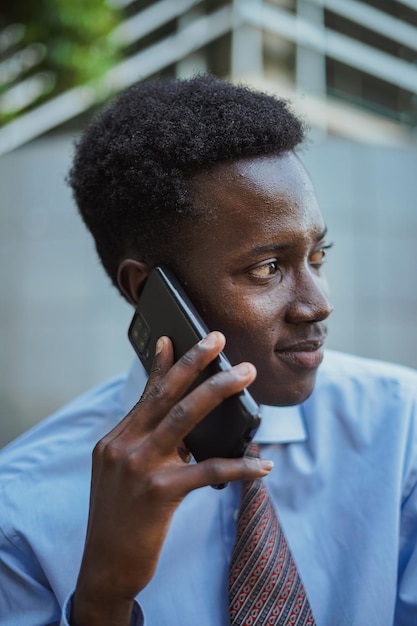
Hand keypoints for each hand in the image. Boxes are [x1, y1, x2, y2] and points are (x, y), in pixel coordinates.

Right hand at [72, 331, 272, 624]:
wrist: (104, 568)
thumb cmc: (120, 520)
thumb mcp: (122, 475)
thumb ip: (147, 447)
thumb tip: (187, 428)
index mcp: (115, 440)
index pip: (145, 395)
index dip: (161, 364)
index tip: (174, 337)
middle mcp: (123, 446)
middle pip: (164, 394)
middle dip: (194, 363)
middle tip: (218, 339)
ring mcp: (138, 467)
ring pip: (184, 418)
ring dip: (219, 392)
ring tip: (245, 376)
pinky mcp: (158, 493)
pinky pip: (207, 471)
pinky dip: (239, 467)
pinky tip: (262, 465)